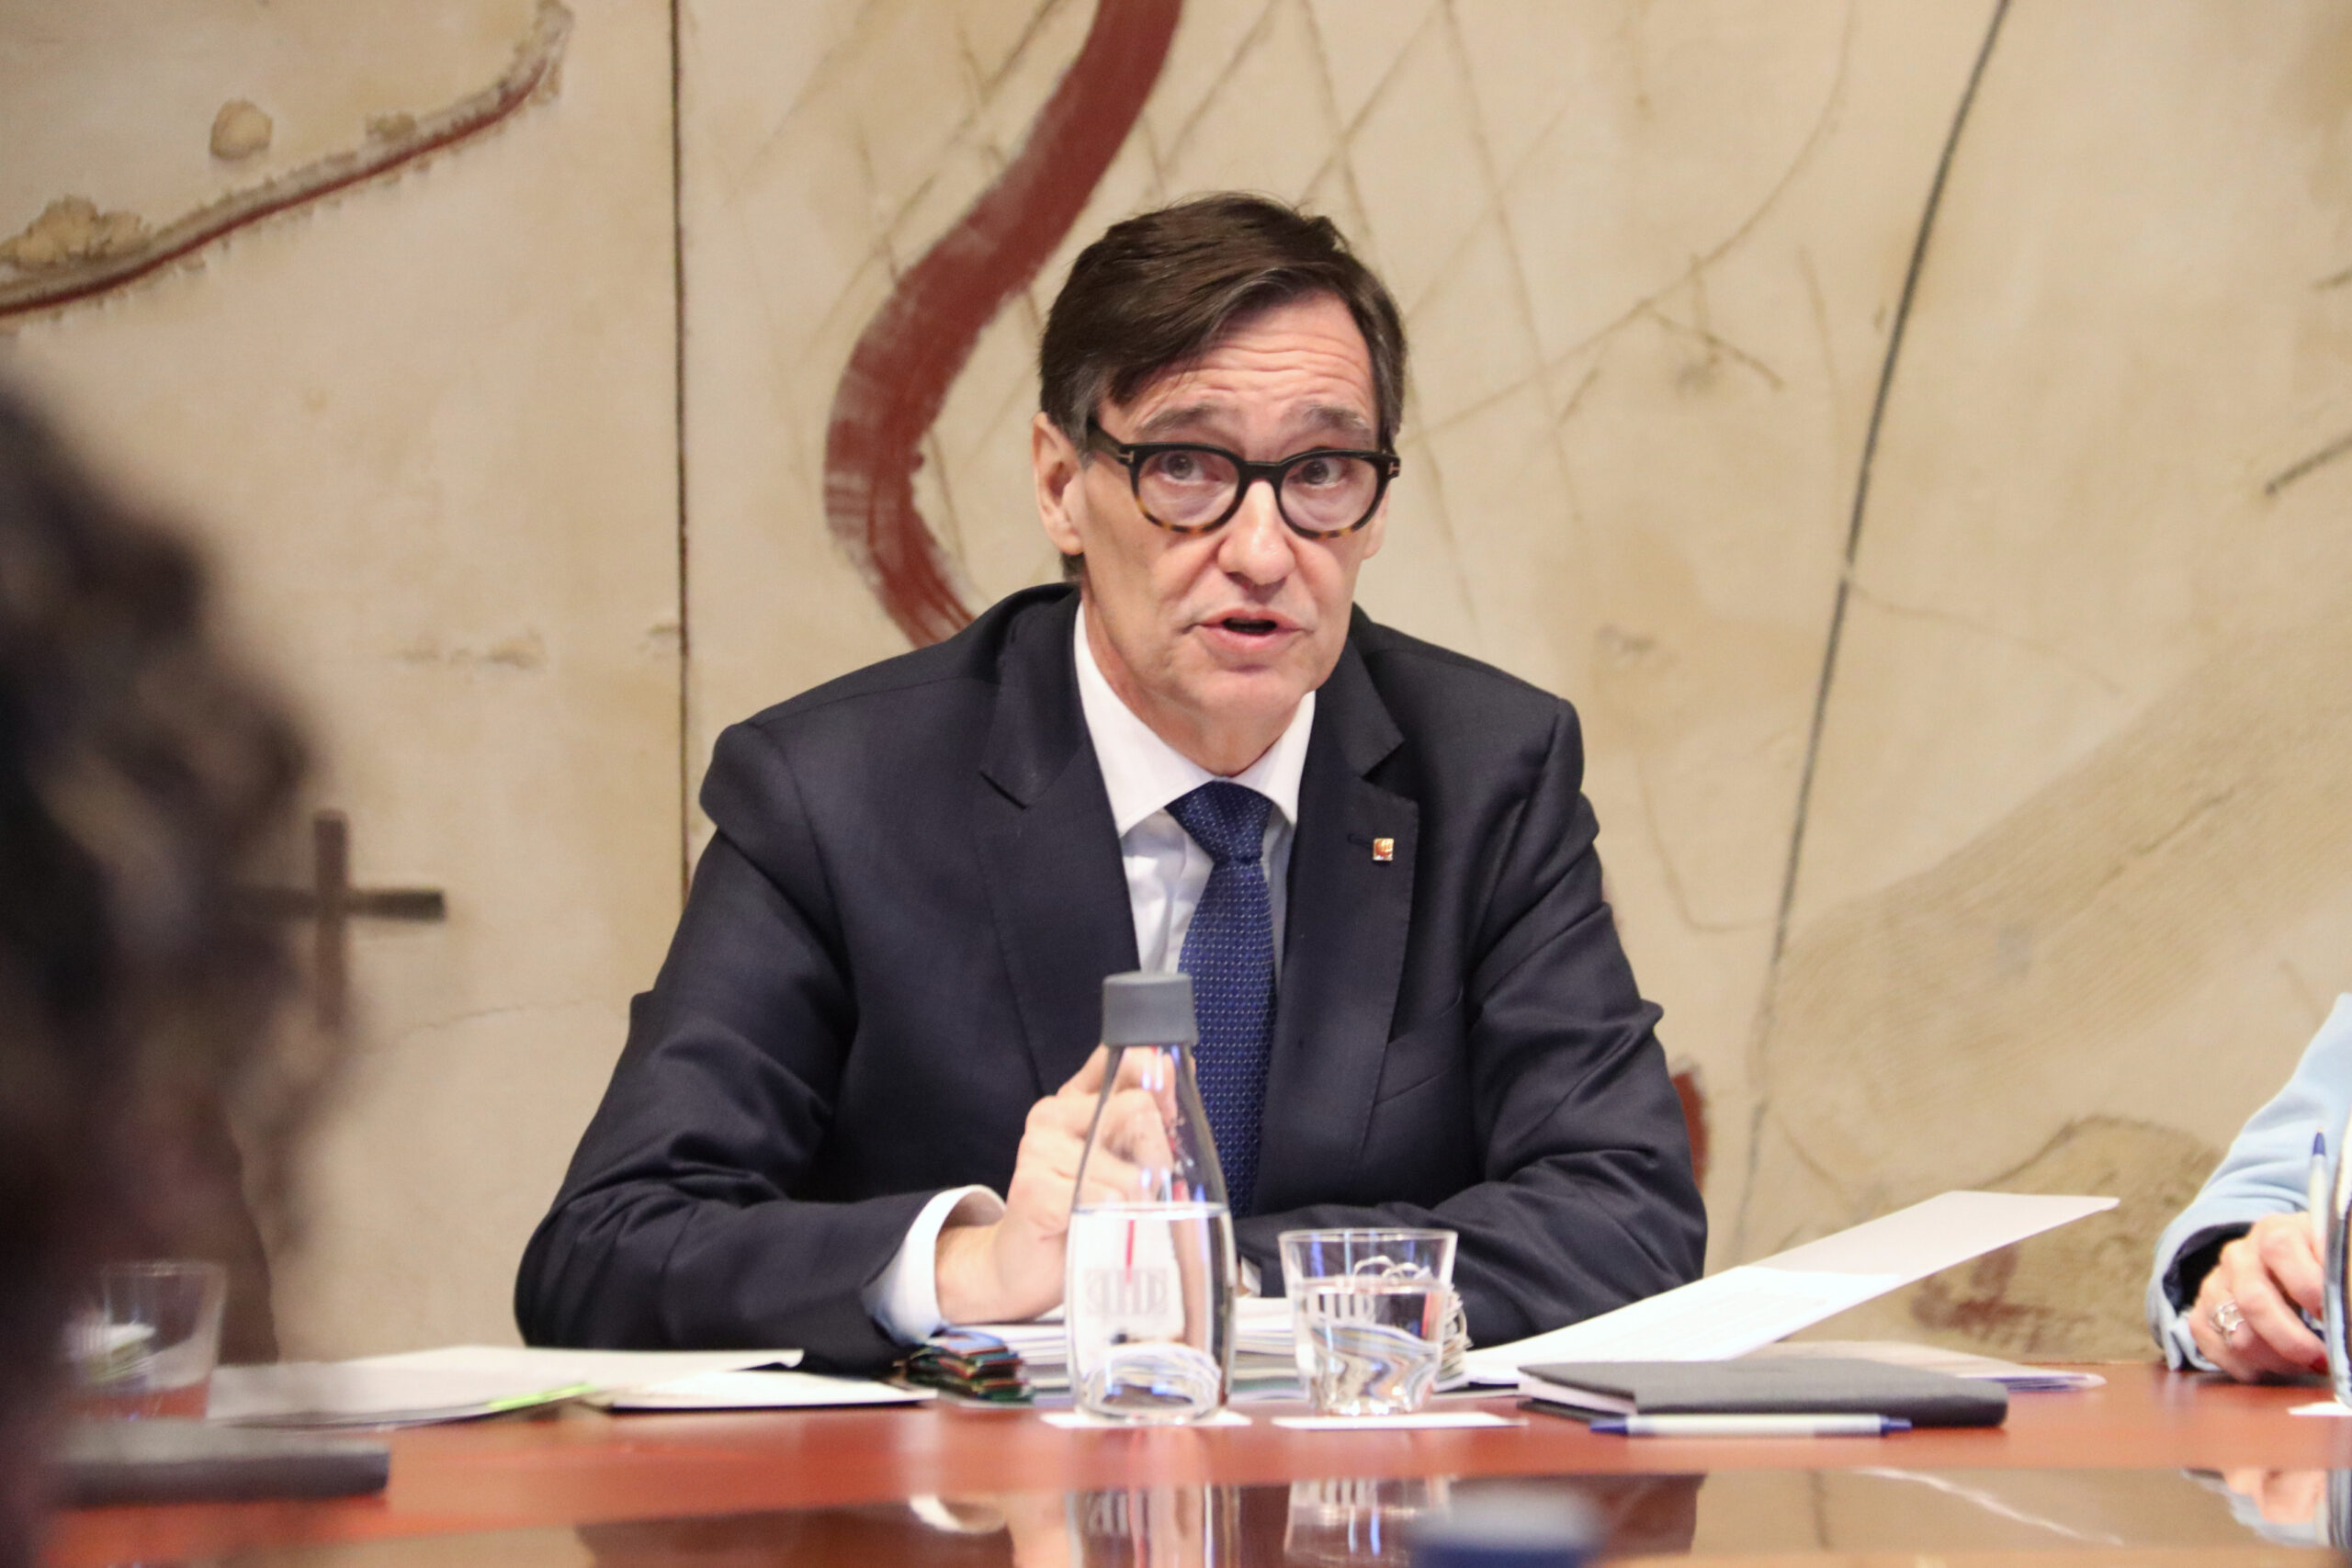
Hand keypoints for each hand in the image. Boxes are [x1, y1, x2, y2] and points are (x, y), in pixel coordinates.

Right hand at [935, 1048, 1145, 1323]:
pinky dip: (1113, 1223)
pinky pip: (1105, 1199)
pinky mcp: (1034, 1189)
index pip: (1125, 1062)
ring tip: (1112, 1217)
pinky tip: (1093, 1228)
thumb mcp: (1120, 1158)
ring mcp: (1037, 1149)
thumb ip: (1146, 1115)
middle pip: (1138, 1110)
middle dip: (1155, 1158)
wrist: (1023, 1268)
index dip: (1158, 1084)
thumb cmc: (1082, 1212)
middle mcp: (1051, 1115)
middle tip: (1137, 1191)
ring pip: (1128, 1169)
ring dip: (1135, 1203)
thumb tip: (1175, 1064)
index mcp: (1073, 1099)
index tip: (1168, 1112)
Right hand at [2190, 1212, 2326, 1381]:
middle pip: (2253, 1301)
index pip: (2280, 1249)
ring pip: (2236, 1334)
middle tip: (2322, 1360)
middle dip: (2292, 1341)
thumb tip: (2348, 1305)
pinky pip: (2215, 1349)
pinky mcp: (2200, 1313)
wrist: (2278, 1267)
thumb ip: (2343, 1272)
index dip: (2310, 1287)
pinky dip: (2249, 1369)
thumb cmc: (2317, 1267)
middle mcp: (2238, 1256)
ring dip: (2276, 1361)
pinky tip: (2275, 1366)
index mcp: (2274, 1232)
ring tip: (2304, 1365)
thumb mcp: (2334, 1258)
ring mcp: (2214, 1284)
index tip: (2334, 1316)